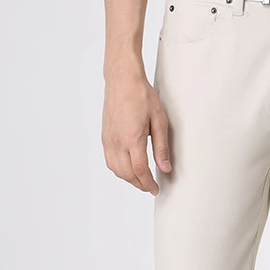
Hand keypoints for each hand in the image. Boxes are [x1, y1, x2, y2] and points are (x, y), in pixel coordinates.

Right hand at [102, 71, 171, 193]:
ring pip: (115, 169)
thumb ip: (161, 147)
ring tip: (141, 180)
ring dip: (128, 178)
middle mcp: (117, 141)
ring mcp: (108, 139)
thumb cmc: (141, 96)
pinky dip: (118, 169)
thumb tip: (165, 168)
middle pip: (126, 174)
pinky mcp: (104, 136)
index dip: (148, 184)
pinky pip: (109, 160)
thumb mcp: (159, 121)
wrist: (122, 80)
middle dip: (139, 184)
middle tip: (150, 187)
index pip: (140, 170)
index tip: (156, 189)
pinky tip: (128, 168)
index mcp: (132, 138)